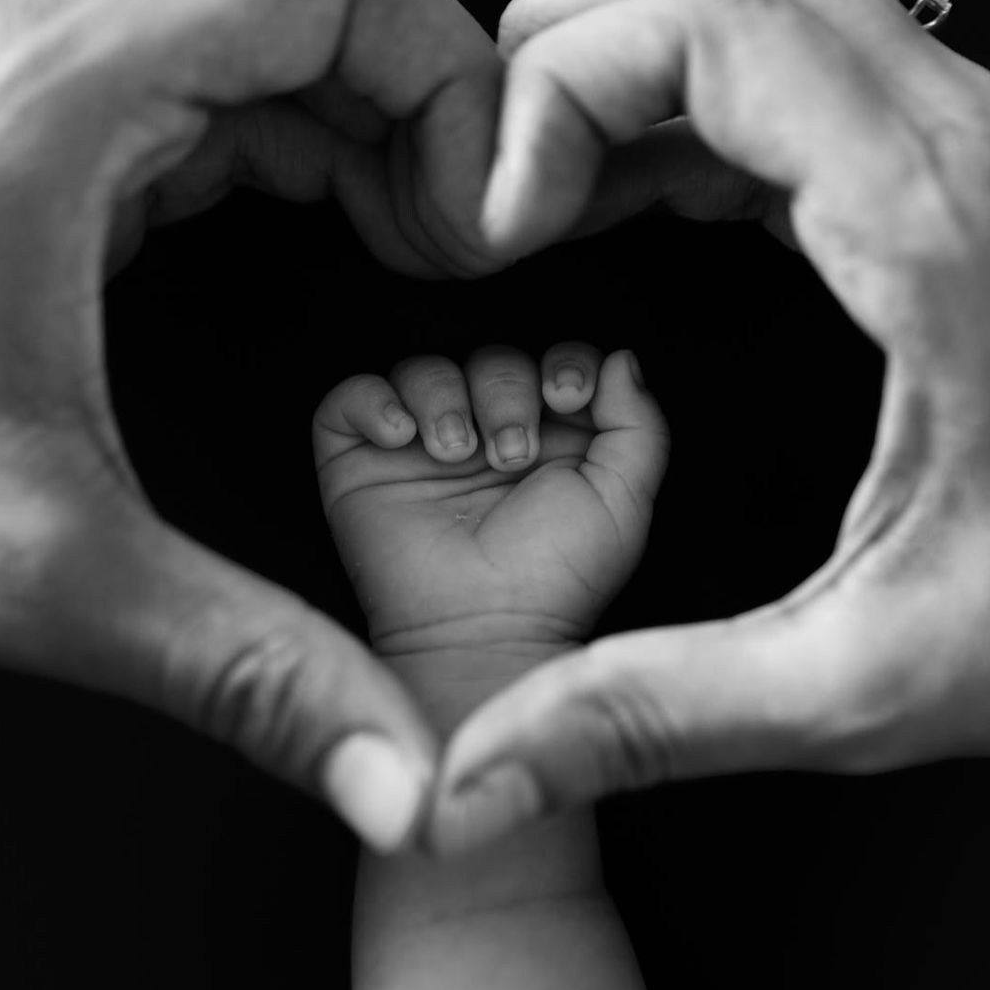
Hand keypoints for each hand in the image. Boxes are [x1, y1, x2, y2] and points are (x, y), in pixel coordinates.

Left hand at [0, 0, 514, 850]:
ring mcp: (12, 69)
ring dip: (358, 127)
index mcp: (57, 94)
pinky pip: (191, 82)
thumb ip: (250, 674)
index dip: (454, 86)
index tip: (479, 226)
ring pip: (254, 31)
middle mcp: (31, 43)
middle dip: (421, 112)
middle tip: (457, 252)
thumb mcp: (44, 578)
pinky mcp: (9, 122)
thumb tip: (403, 780)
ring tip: (407, 245)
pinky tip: (310, 226)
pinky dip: (283, 142)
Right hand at [313, 343, 665, 654]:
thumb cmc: (554, 577)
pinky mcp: (359, 462)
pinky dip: (374, 401)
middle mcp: (483, 433)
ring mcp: (419, 446)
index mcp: (549, 436)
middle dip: (505, 392)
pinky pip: (353, 396)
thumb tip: (621, 359)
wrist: (482, 630)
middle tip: (509, 456)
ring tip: (455, 455)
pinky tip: (401, 439)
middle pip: (491, 360)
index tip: (566, 397)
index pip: (553, 360)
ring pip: (424, 368)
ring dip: (444, 397)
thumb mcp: (622, 502)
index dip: (563, 361)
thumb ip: (637, 425)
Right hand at [433, 0, 989, 849]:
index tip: (498, 220)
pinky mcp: (956, 174)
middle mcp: (964, 148)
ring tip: (545, 193)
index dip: (554, 92)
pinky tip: (630, 200)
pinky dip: (678, 111)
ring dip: (619, 70)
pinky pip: (788, 73)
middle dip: (563, 55)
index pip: (708, 22)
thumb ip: (656, 715)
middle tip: (499, 192)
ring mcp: (970, 145)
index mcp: (935, 231)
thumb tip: (484, 770)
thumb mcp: (866, 682)